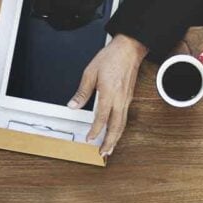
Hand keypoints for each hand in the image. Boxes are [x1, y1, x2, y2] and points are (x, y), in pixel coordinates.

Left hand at [68, 34, 147, 156]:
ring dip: (116, 138)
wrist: (128, 50)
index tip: (89, 139)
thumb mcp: (90, 72)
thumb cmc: (110, 58)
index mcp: (108, 93)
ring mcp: (126, 100)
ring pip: (122, 125)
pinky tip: (115, 133)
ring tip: (110, 148)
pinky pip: (124, 118)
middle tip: (103, 153)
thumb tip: (73, 105)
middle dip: (110, 142)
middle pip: (116, 126)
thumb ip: (82, 92)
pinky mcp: (128, 99)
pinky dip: (120, 129)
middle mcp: (119, 99)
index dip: (95, 130)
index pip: (102, 117)